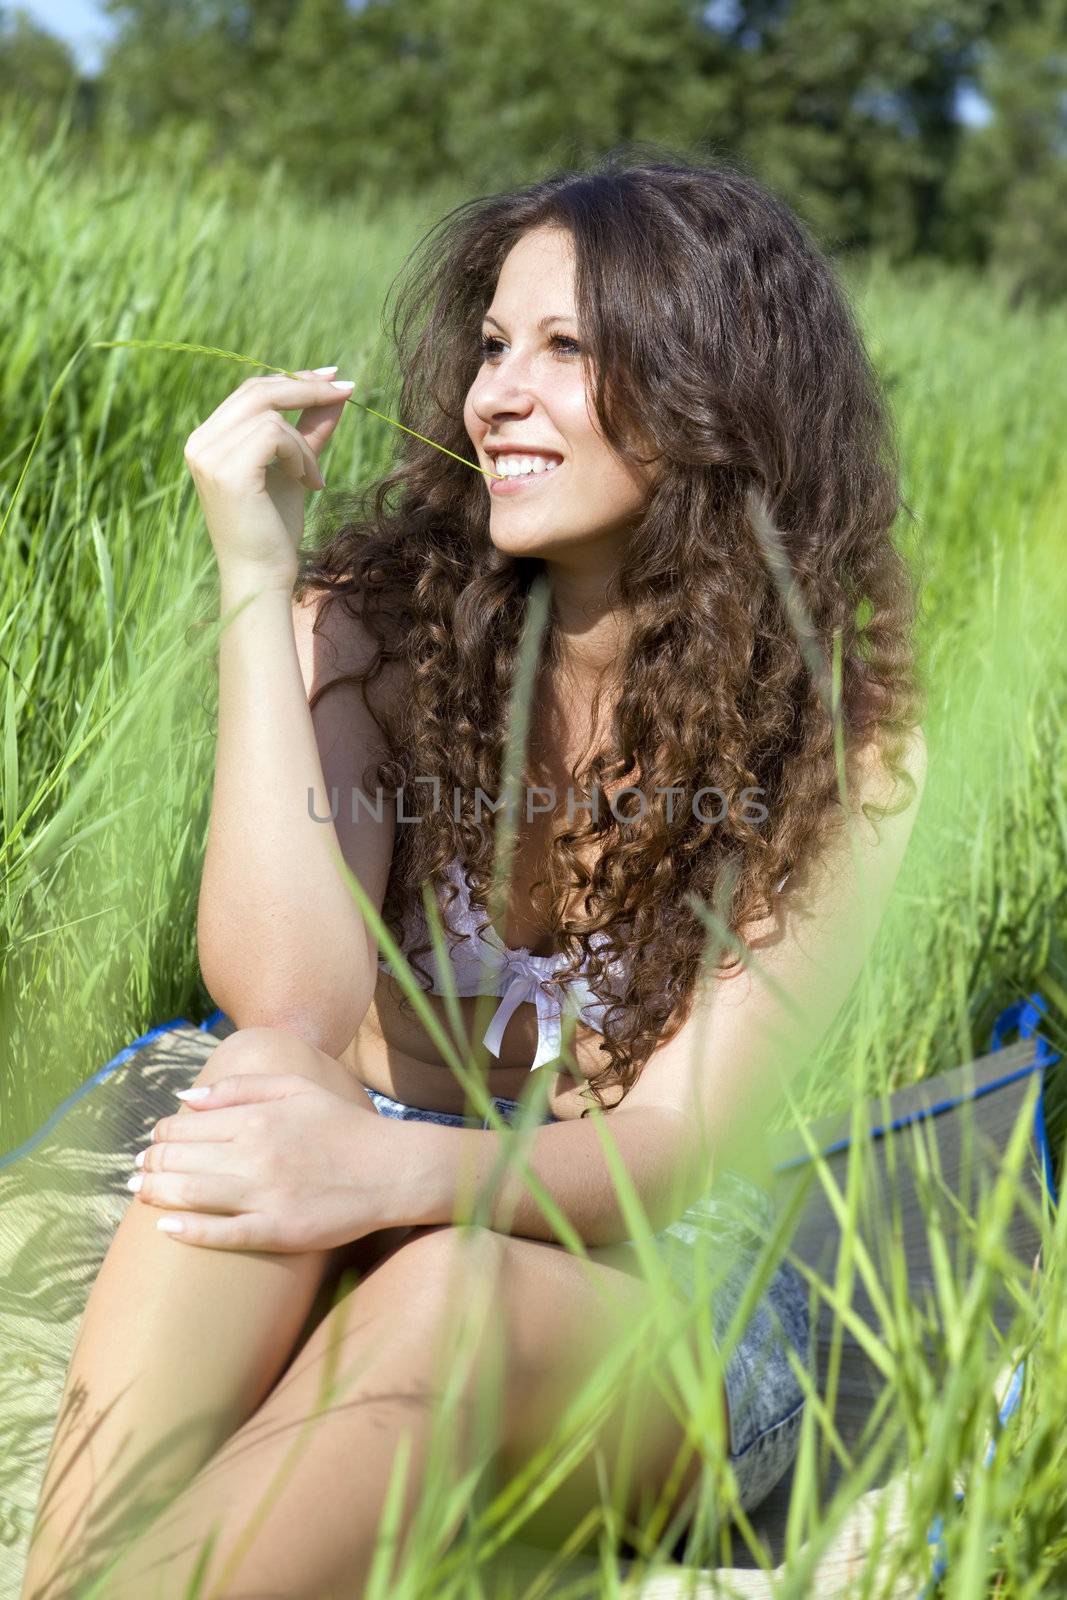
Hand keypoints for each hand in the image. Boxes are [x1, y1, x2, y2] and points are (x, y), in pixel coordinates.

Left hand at [129, 1072, 398, 1251]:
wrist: (392, 1169)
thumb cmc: (342, 1126)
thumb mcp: (296, 1089)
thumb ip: (240, 1086)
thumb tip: (186, 1096)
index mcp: (257, 1118)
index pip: (185, 1125)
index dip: (161, 1134)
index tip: (154, 1141)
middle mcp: (256, 1155)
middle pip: (179, 1159)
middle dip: (150, 1163)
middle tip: (140, 1169)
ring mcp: (265, 1195)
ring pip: (190, 1195)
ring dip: (156, 1193)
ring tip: (141, 1192)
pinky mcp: (278, 1230)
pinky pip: (222, 1234)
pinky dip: (189, 1231)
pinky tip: (166, 1228)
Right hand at [182, 366, 355, 588]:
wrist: (262, 577)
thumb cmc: (274, 530)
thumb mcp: (296, 468)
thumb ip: (310, 430)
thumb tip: (337, 391)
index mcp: (208, 440)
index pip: (251, 392)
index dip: (294, 379)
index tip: (332, 377)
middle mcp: (200, 443)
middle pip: (258, 390)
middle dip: (307, 388)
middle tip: (346, 390)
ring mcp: (209, 455)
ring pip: (271, 414)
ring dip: (305, 444)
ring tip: (313, 479)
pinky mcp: (227, 470)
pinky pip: (274, 435)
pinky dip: (300, 455)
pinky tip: (308, 483)